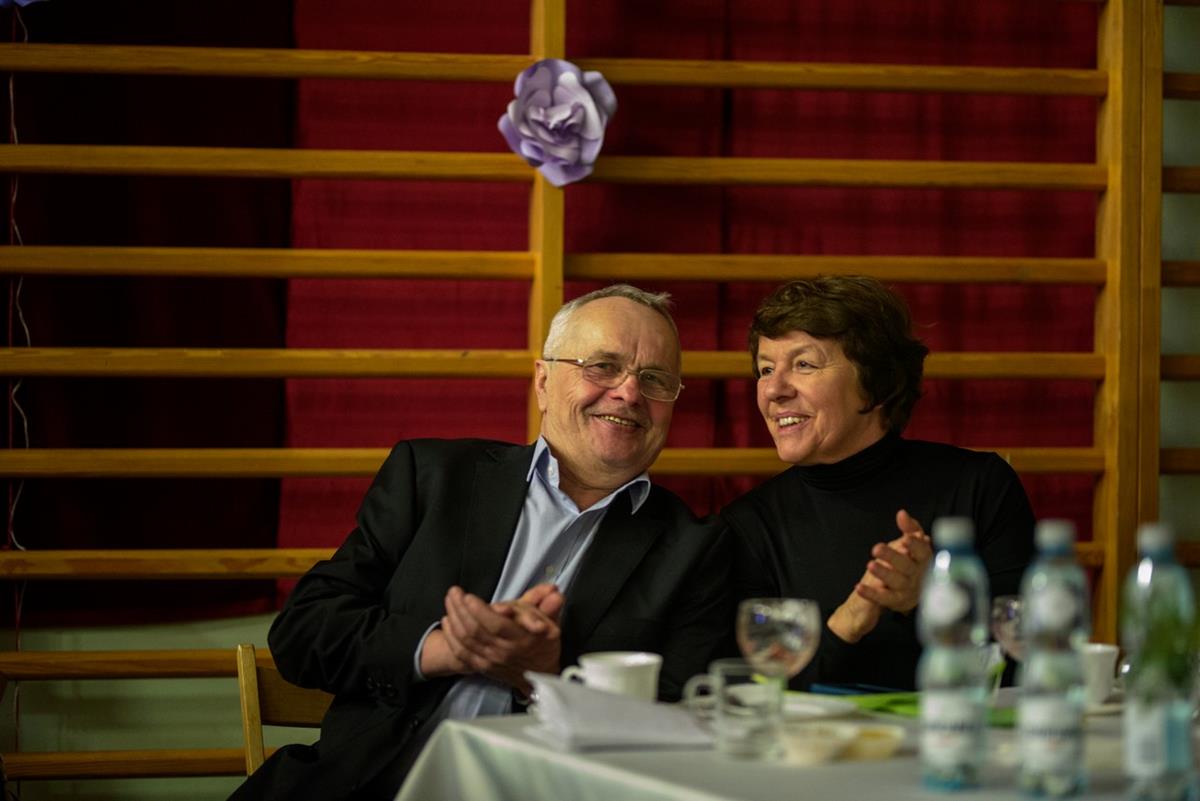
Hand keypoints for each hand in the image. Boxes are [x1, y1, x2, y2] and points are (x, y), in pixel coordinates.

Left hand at [439, 585, 561, 694]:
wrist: (539, 675)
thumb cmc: (542, 644)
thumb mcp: (551, 622)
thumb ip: (548, 606)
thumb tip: (554, 593)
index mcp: (521, 639)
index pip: (497, 626)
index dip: (481, 612)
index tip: (469, 597)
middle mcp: (503, 652)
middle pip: (475, 630)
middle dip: (461, 609)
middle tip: (454, 592)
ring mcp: (490, 661)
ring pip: (465, 640)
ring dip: (454, 618)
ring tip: (450, 600)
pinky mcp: (481, 667)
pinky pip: (461, 653)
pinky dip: (451, 637)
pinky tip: (446, 621)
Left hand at [855, 509, 931, 613]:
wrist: (913, 590)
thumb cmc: (913, 561)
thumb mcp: (912, 543)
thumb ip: (909, 527)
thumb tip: (902, 514)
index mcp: (923, 559)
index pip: (922, 551)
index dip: (915, 546)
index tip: (906, 539)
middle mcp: (917, 575)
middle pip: (907, 566)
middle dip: (893, 557)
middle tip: (877, 549)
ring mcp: (908, 589)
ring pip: (896, 582)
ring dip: (883, 573)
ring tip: (870, 565)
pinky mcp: (897, 601)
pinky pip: (883, 598)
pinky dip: (871, 594)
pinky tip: (859, 587)